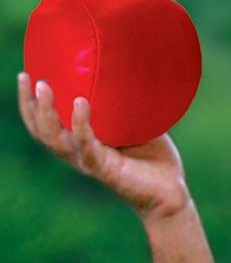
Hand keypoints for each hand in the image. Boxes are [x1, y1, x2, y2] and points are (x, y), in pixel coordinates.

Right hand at [17, 73, 190, 221]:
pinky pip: (86, 145)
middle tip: (26, 77)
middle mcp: (78, 151)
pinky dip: (80, 123)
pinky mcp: (104, 169)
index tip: (25, 74)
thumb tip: (127, 69)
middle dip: (29, 103)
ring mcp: (89, 161)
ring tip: (44, 86)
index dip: (29, 101)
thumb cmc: (154, 159)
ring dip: (46, 111)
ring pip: (54, 138)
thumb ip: (125, 104)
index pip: (44, 122)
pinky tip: (80, 103)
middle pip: (40, 129)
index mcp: (79, 141)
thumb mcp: (135, 124)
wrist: (172, 192)